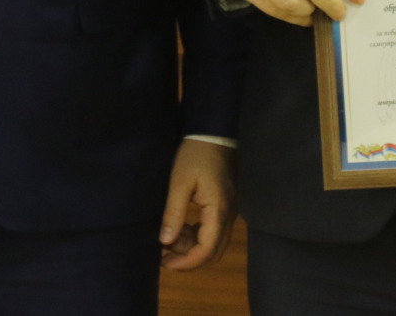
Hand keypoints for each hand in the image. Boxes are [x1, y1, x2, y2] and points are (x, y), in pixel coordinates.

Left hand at [159, 139, 236, 270]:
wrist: (214, 132)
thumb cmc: (195, 154)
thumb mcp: (179, 183)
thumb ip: (174, 214)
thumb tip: (166, 242)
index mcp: (218, 210)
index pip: (207, 250)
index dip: (186, 262)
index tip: (165, 263)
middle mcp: (229, 214)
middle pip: (214, 252)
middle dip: (189, 258)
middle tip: (165, 255)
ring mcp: (231, 210)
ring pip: (215, 243)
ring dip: (193, 247)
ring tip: (169, 240)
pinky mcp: (227, 205)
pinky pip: (215, 230)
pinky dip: (199, 236)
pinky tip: (182, 229)